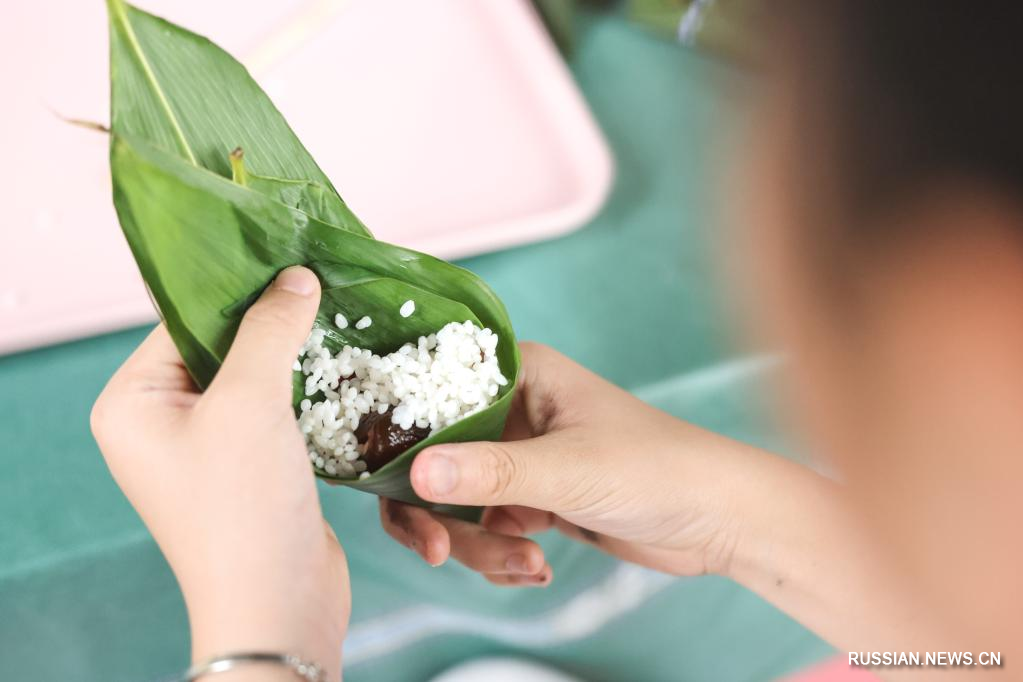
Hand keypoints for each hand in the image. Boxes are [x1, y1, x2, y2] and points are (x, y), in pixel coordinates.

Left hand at [91, 267, 347, 679]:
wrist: (278, 604)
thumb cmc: (242, 507)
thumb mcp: (249, 404)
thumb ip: (269, 330)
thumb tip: (296, 277)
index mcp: (132, 403)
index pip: (184, 319)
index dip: (238, 286)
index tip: (290, 253)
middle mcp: (161, 421)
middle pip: (221, 344)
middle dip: (272, 319)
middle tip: (322, 280)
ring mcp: (207, 446)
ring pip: (254, 376)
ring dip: (294, 353)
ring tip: (340, 315)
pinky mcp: (250, 465)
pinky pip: (275, 408)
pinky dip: (305, 388)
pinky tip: (342, 365)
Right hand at [380, 342, 762, 585]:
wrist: (715, 520)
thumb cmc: (656, 468)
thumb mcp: (568, 469)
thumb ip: (490, 473)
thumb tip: (414, 473)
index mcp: (517, 375)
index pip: (431, 394)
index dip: (400, 437)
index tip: (394, 483)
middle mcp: (510, 410)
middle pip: (431, 458)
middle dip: (434, 514)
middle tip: (441, 552)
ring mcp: (517, 456)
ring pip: (455, 504)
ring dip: (478, 545)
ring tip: (526, 564)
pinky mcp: (530, 498)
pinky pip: (484, 530)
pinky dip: (500, 556)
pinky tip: (536, 567)